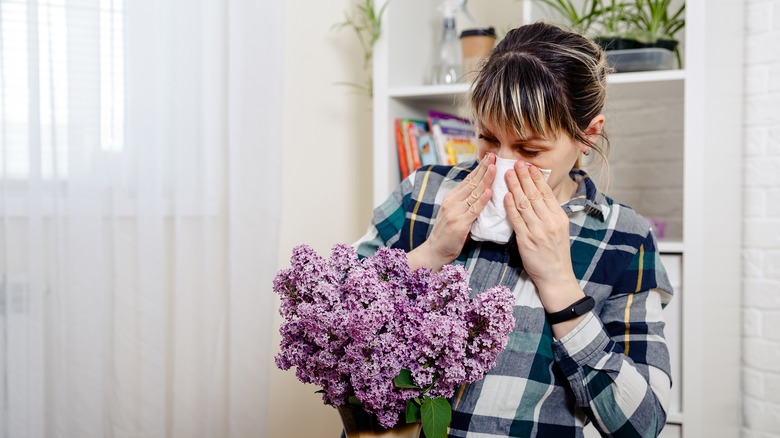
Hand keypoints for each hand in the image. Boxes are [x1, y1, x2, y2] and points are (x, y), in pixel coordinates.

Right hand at [408, 154, 495, 270]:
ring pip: (474, 193)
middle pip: (472, 182)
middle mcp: (452, 201)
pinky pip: (474, 210)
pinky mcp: (460, 224)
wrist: (435, 251)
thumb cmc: (448, 234)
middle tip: (494, 156)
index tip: (490, 157)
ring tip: (494, 168)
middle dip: (484, 168)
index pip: (468, 179)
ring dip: (485, 179)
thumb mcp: (455, 213)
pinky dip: (482, 200)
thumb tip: (482, 192)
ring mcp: (455, 212)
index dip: (480, 168)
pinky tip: (489, 191)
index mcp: (451, 197)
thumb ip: (465, 203)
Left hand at [504, 162, 579, 304]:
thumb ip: (550, 213)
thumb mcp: (559, 229)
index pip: (547, 193)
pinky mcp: (526, 241)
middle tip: (516, 163)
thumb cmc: (556, 252)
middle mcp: (549, 222)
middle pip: (535, 195)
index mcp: (559, 218)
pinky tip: (505, 196)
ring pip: (524, 204)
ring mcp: (538, 231)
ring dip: (515, 187)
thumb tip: (540, 195)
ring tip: (507, 174)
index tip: (530, 166)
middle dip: (524, 177)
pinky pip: (516, 220)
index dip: (537, 178)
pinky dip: (510, 206)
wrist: (556, 276)